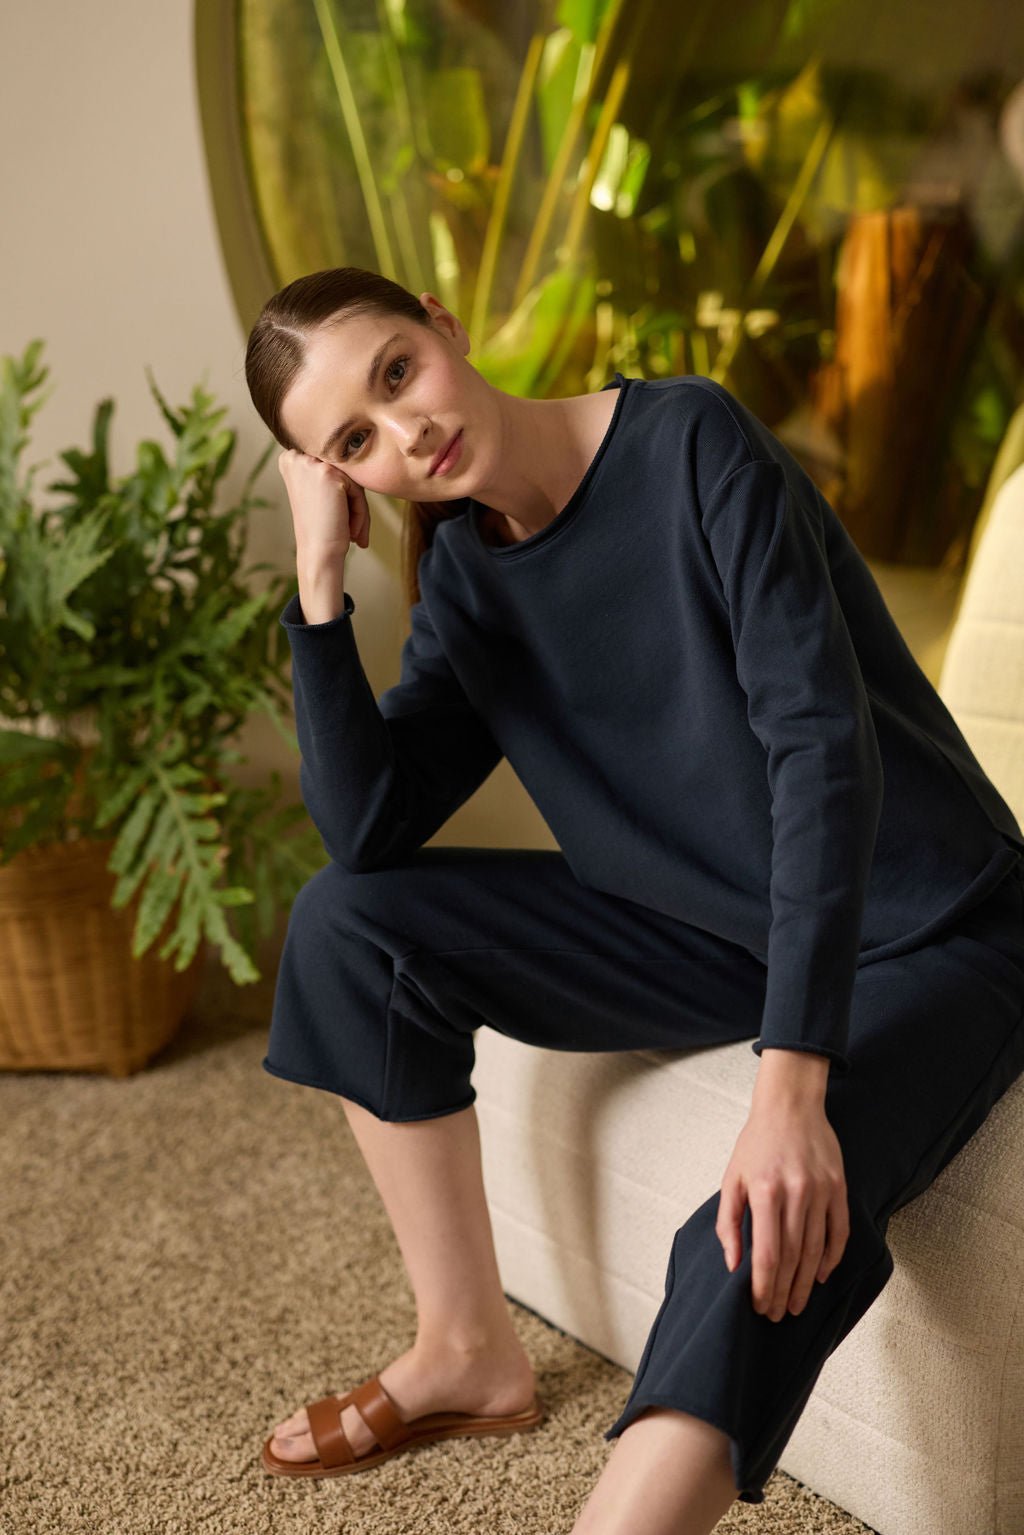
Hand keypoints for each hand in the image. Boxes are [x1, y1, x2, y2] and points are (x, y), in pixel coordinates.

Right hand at [277, 448, 371, 562]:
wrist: (319, 554)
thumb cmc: (322, 528)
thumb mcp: (318, 491)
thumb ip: (328, 469)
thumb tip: (359, 442)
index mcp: (289, 459)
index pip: (332, 465)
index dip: (342, 493)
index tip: (339, 520)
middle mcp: (296, 456)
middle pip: (342, 469)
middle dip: (351, 500)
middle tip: (349, 531)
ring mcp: (311, 463)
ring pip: (352, 478)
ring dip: (357, 508)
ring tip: (351, 532)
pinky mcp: (328, 473)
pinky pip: (358, 487)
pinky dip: (361, 511)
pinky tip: (350, 530)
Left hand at [715, 1094, 849, 1319]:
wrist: (790, 1105)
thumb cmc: (756, 1142)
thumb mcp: (732, 1177)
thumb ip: (729, 1221)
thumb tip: (733, 1264)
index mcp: (765, 1191)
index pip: (768, 1253)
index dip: (764, 1286)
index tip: (759, 1305)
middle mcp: (795, 1193)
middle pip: (793, 1257)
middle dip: (783, 1291)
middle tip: (777, 1314)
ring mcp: (820, 1190)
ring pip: (816, 1249)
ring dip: (805, 1283)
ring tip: (796, 1305)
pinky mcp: (839, 1187)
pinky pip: (839, 1232)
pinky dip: (831, 1258)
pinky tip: (820, 1276)